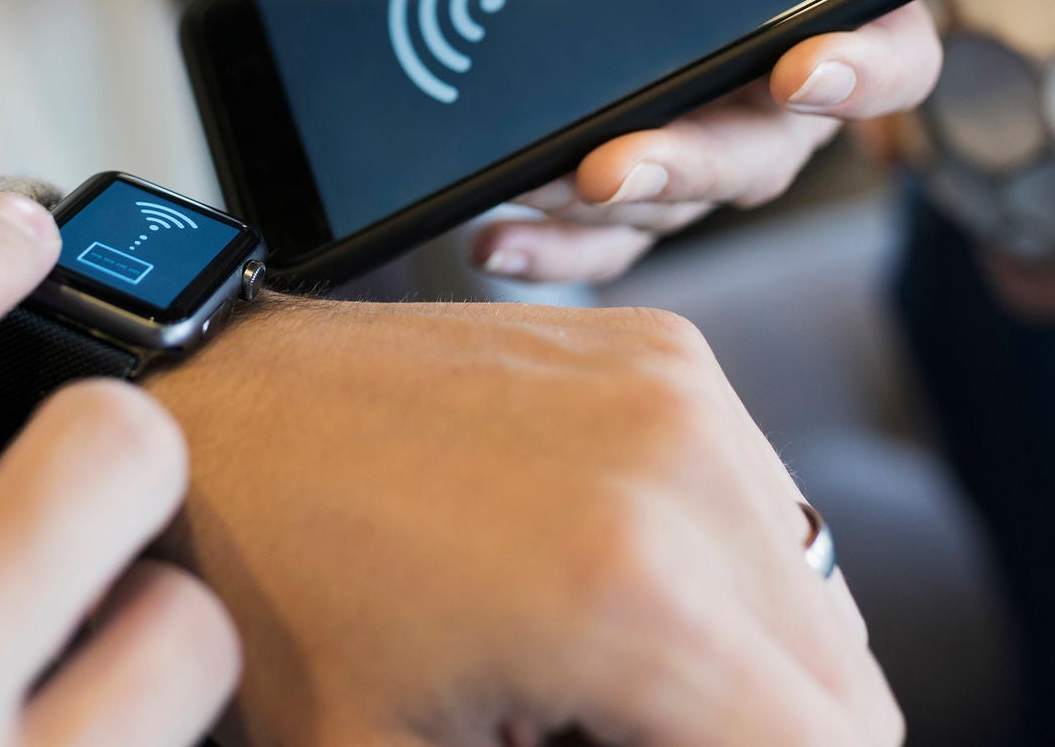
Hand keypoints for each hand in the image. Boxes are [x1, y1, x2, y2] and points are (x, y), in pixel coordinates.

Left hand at [148, 295, 902, 745]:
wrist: (206, 424)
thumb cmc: (273, 614)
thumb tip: (674, 743)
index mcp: (632, 594)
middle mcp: (683, 465)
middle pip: (848, 691)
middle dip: (753, 738)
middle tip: (615, 733)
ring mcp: (678, 387)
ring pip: (820, 602)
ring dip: (751, 673)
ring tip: (605, 686)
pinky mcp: (662, 348)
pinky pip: (764, 506)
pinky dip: (723, 579)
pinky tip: (605, 599)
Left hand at [470, 0, 944, 285]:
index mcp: (838, 11)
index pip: (894, 59)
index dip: (863, 74)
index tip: (803, 68)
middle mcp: (781, 103)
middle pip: (768, 158)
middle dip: (692, 163)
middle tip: (617, 165)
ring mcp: (706, 156)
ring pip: (678, 207)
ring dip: (600, 206)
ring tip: (524, 186)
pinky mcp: (635, 194)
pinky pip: (608, 245)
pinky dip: (553, 253)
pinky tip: (490, 241)